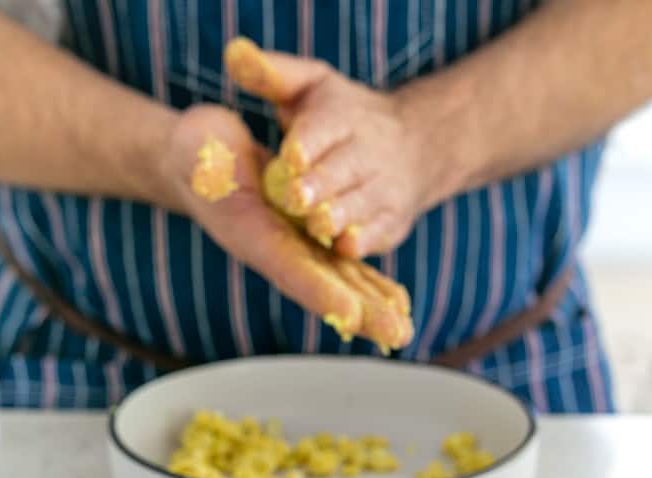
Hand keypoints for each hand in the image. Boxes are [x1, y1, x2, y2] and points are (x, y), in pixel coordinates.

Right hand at [165, 103, 412, 349]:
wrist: (204, 163)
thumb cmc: (197, 154)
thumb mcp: (195, 150)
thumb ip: (203, 163)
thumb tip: (211, 164)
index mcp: (248, 233)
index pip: (287, 266)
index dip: (318, 290)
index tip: (350, 314)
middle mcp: (274, 251)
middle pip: (323, 287)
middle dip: (360, 312)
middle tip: (396, 335)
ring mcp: (294, 249)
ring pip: (340, 283)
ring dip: (373, 308)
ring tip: (404, 333)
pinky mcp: (308, 241)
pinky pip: (344, 268)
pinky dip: (371, 287)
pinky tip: (398, 305)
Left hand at [225, 37, 451, 258]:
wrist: (417, 145)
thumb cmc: (345, 117)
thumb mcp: (312, 85)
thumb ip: (272, 75)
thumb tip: (234, 57)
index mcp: (343, 116)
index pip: (324, 128)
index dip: (307, 142)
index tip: (290, 156)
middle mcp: (367, 152)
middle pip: (342, 169)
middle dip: (320, 183)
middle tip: (296, 197)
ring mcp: (383, 189)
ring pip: (362, 203)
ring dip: (341, 216)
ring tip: (319, 224)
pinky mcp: (392, 222)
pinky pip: (379, 234)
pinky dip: (365, 241)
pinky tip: (344, 247)